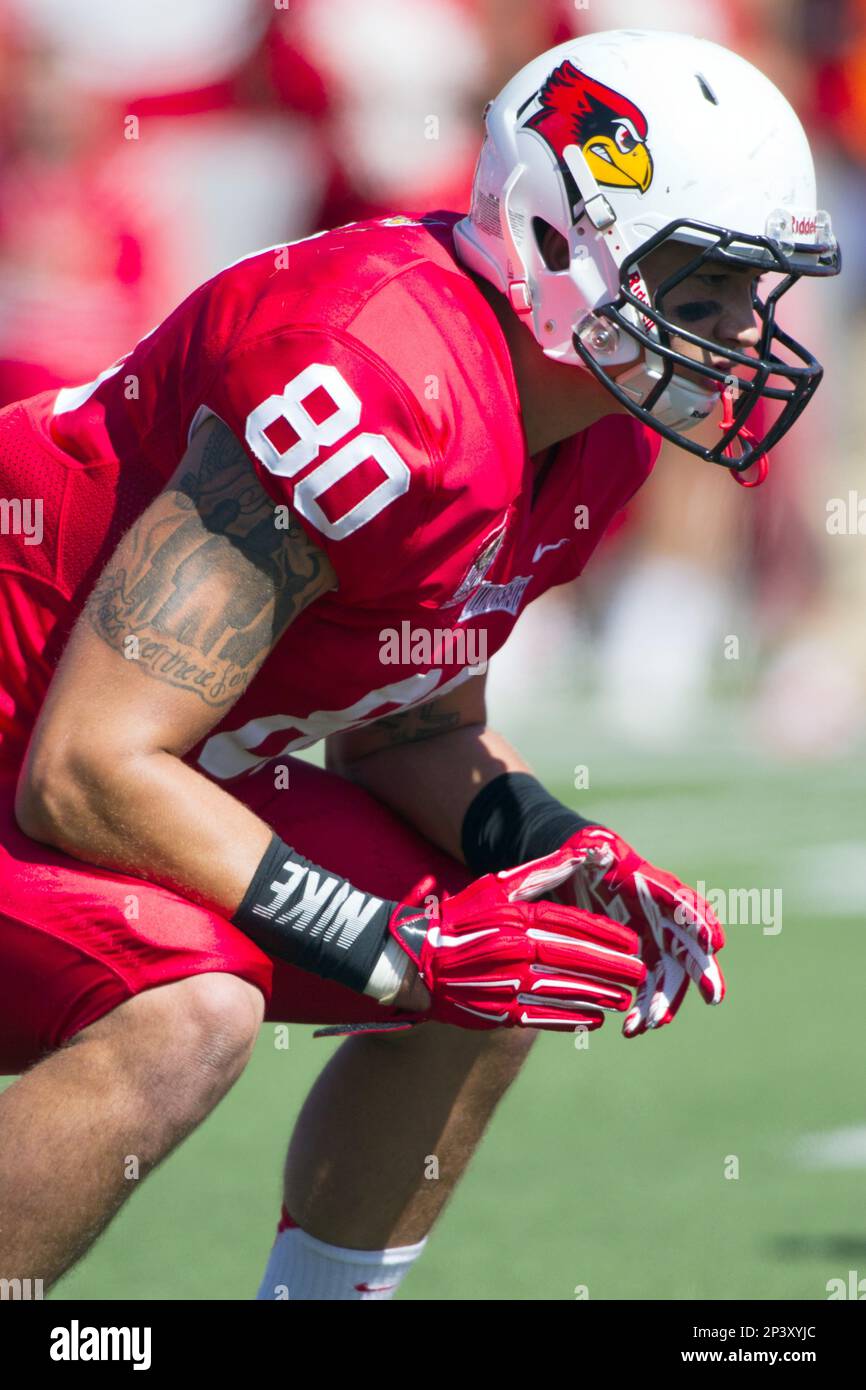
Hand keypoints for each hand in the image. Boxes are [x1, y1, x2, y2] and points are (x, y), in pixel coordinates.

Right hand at [315, 847, 644, 1036]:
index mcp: (518, 918)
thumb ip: (541, 872)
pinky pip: (544, 1017)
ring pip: (565, 991)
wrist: (415, 959)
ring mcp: (508, 984)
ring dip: (600, 995)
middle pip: (577, 960)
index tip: (633, 943)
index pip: (574, 927)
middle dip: (613, 968)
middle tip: (639, 972)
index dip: (607, 937)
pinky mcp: (499, 1012)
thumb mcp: (497, 885)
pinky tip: (594, 1017)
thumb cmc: (461, 917)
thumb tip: (579, 854)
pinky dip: (572, 1017)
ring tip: (625, 997)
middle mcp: (516, 952)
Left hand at [553, 826, 725, 1036]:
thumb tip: (598, 849)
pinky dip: (644, 1008)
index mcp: (656, 886)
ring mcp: (657, 941)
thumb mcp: (590, 849)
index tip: (715, 942)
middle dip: (703, 971)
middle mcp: (665, 918)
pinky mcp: (642, 960)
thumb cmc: (590, 857)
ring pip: (670, 977)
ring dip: (665, 1001)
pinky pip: (648, 989)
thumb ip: (595, 851)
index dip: (701, 921)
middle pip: (691, 947)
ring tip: (651, 1024)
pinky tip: (633, 1028)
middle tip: (714, 997)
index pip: (684, 903)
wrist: (582, 877)